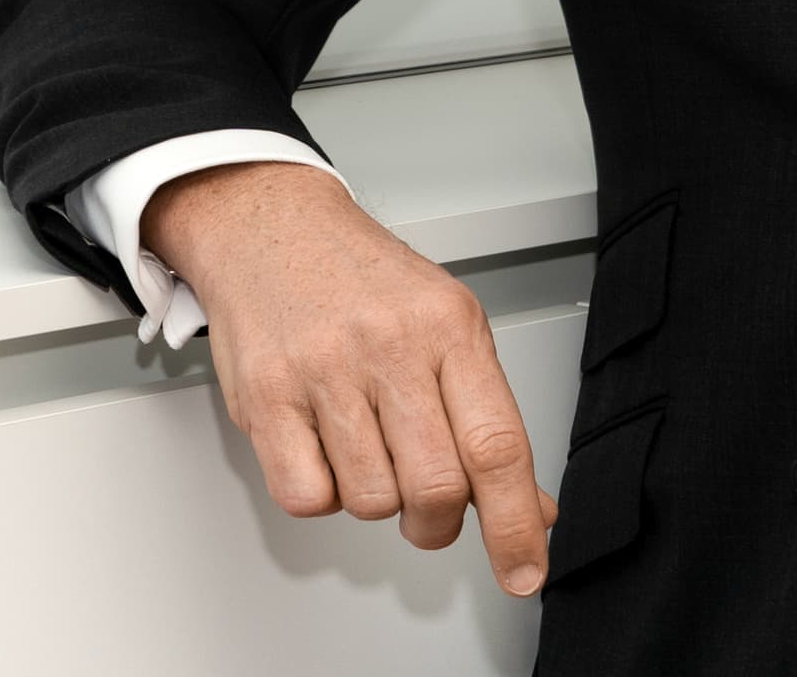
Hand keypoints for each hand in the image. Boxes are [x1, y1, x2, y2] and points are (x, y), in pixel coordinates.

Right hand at [143, 159, 559, 593]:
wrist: (266, 225)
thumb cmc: (360, 279)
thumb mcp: (445, 323)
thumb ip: (486, 416)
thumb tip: (530, 509)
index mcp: (448, 325)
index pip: (497, 444)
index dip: (517, 523)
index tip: (525, 571)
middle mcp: (388, 344)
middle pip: (437, 487)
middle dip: (438, 521)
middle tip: (429, 508)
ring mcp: (322, 369)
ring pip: (372, 501)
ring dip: (375, 497)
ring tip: (363, 446)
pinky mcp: (265, 396)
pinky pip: (307, 496)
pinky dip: (320, 491)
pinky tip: (321, 446)